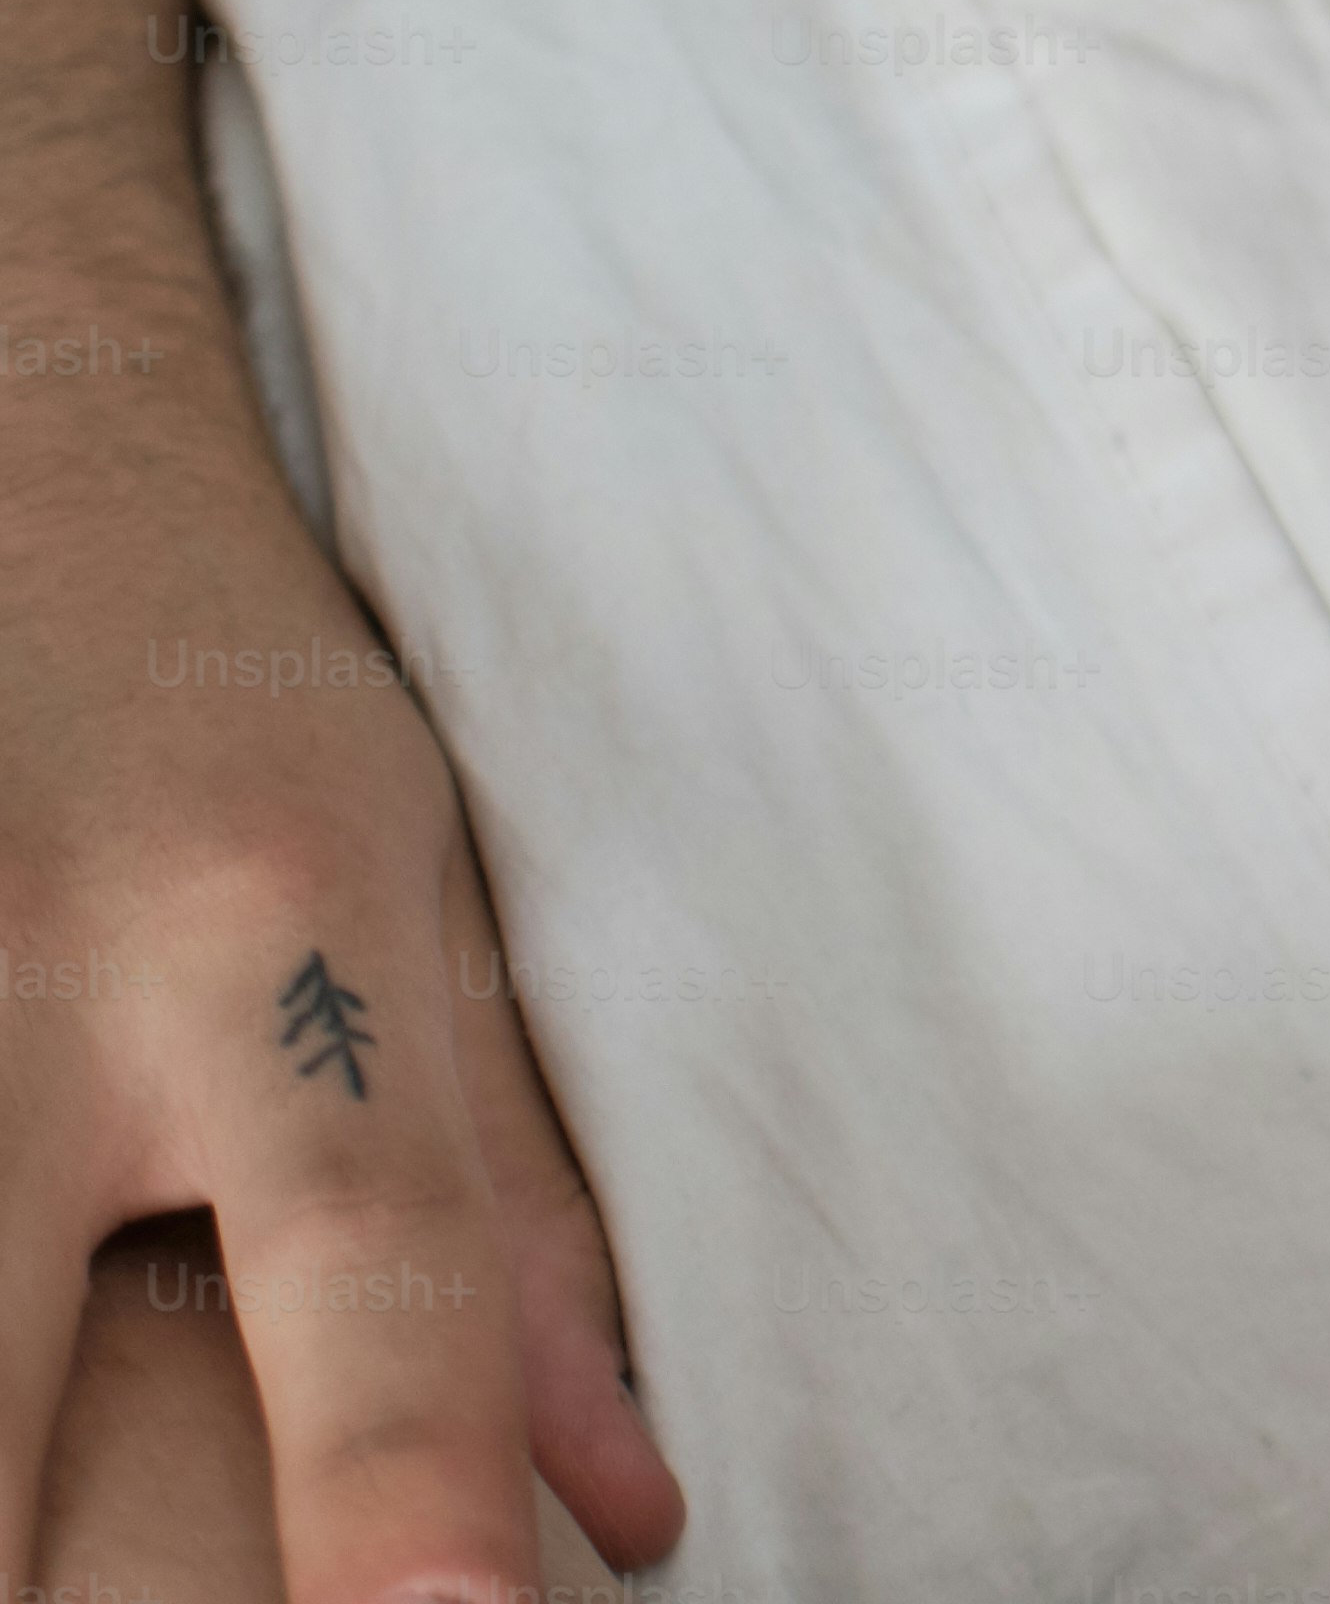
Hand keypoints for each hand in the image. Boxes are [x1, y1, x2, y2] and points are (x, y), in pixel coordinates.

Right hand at [0, 431, 678, 1602]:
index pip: (373, 1262)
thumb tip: (637, 1510)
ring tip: (62, 1536)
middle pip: (0, 1373)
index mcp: (280, 938)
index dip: (402, 1486)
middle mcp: (49, 975)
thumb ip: (513, 1218)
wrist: (25, 464)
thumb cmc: (259, 719)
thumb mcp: (429, 907)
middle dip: (28, 1568)